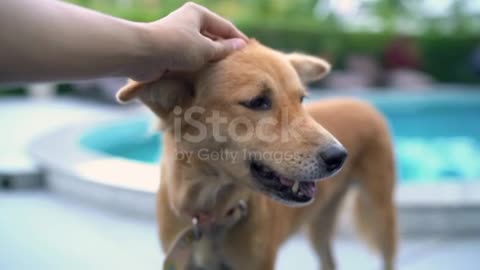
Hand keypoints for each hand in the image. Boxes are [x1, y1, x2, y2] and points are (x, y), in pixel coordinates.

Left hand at [131, 2, 247, 81]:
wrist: (142, 55)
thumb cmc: (176, 47)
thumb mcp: (206, 49)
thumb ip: (224, 49)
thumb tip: (240, 45)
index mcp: (198, 14)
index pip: (224, 26)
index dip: (238, 39)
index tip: (250, 51)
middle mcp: (188, 22)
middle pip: (212, 36)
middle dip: (224, 50)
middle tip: (239, 64)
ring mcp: (178, 37)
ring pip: (201, 48)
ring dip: (211, 59)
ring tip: (225, 72)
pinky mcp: (170, 51)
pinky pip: (190, 58)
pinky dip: (199, 65)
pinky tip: (207, 76)